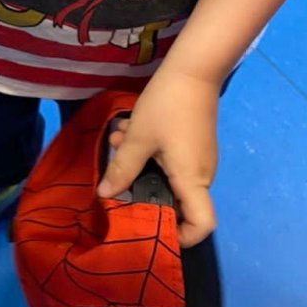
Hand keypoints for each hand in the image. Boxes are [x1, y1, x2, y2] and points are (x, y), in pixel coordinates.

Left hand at [96, 66, 218, 246]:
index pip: (201, 225)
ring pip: (167, 176)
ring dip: (140, 164)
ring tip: (118, 141)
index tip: (152, 229)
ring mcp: (198, 159)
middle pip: (177, 202)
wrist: (193, 69)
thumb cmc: (167, 106)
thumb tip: (104, 196)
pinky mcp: (193, 144)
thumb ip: (122, 170)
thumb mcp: (138, 139)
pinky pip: (170, 161)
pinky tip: (129, 130)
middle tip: (119, 176)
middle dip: (143, 191)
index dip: (182, 237)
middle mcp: (201, 175)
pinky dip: (149, 151)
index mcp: (192, 180)